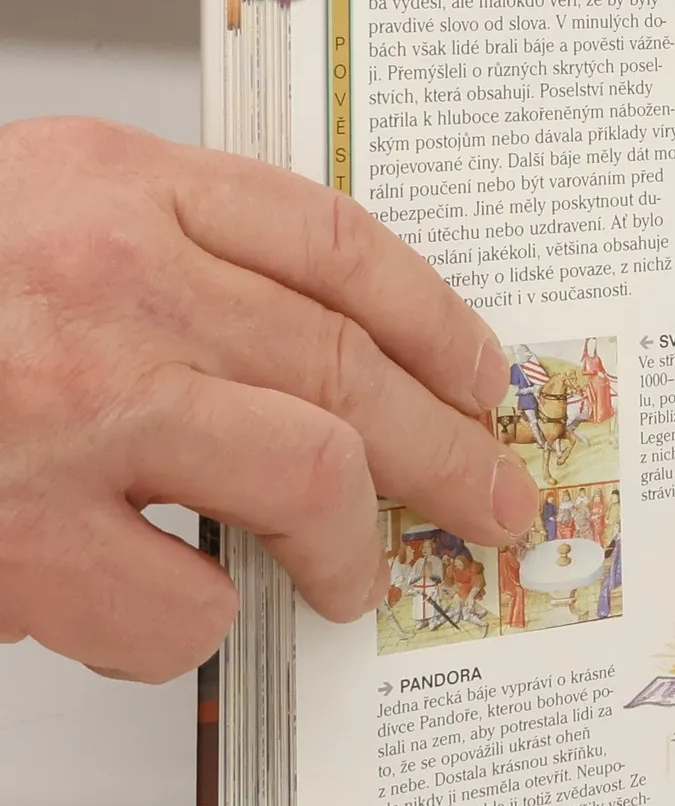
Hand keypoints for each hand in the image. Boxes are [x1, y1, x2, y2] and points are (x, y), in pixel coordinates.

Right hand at [0, 118, 538, 680]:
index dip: (439, 322)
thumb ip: (160, 250)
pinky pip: (186, 600)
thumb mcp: (21, 218)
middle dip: (451, 451)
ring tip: (356, 578)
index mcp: (104, 180)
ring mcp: (64, 405)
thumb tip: (319, 352)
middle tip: (496, 499)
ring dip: (354, 543)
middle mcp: (103, 278)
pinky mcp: (19, 537)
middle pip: (351, 366)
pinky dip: (195, 625)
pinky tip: (165, 610)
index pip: (338, 244)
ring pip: (310, 473)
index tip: (485, 377)